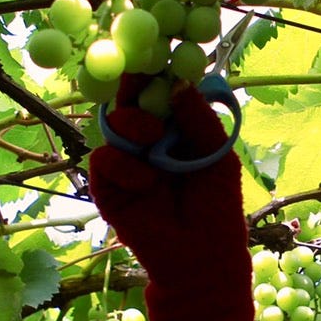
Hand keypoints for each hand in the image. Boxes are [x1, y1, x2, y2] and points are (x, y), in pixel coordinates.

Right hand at [87, 78, 255, 320]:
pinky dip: (122, 167)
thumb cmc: (217, 211)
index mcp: (176, 132)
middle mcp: (148, 143)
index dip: (154, 74)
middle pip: (129, 102)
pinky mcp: (108, 191)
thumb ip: (198, 119)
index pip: (159, 93)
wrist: (200, 265)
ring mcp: (126, 166)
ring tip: (151, 139)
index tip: (155, 55)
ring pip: (113, 127)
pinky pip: (102, 162)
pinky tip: (144, 181)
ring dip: (131, 127)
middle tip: (139, 80)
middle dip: (133, 89)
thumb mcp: (217, 157)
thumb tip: (177, 83)